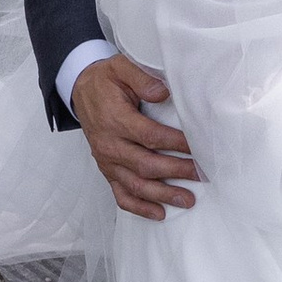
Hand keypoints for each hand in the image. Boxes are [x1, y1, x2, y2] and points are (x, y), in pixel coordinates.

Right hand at [70, 51, 199, 218]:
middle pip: (145, 165)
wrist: (80, 90)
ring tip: (187, 200)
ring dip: (162, 195)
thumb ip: (142, 78)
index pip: (149, 136)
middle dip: (176, 172)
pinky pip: (120, 194)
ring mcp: (107, 161)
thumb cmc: (106, 80)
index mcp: (115, 119)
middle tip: (201, 175)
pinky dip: (139, 207)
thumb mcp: (121, 67)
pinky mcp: (107, 170)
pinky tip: (159, 213)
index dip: (175, 144)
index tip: (198, 148)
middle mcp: (109, 144)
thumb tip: (163, 93)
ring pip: (135, 185)